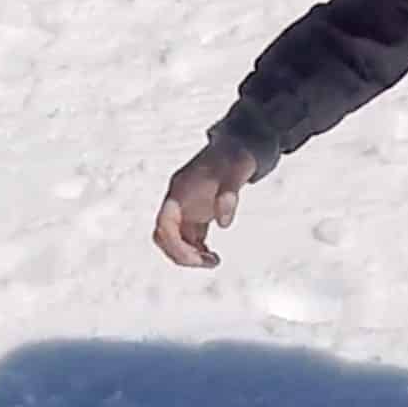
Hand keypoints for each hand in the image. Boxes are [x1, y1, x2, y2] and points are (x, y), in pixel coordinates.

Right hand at [153, 137, 259, 267]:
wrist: (242, 145)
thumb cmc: (237, 155)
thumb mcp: (237, 170)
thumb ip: (229, 195)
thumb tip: (223, 223)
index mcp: (180, 190)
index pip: (165, 223)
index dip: (174, 244)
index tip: (195, 256)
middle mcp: (179, 201)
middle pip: (165, 236)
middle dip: (181, 254)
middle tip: (207, 261)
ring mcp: (187, 208)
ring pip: (177, 240)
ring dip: (190, 255)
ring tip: (213, 261)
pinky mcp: (198, 213)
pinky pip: (190, 238)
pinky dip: (198, 250)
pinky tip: (212, 257)